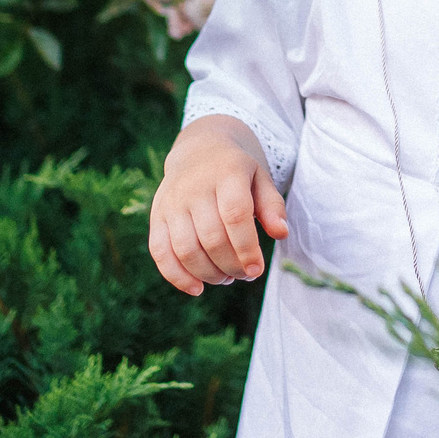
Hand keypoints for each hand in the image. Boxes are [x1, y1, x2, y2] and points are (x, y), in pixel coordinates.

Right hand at [149, 114, 287, 296]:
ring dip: (209, 273)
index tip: (257, 270)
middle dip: (232, 266)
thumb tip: (281, 234)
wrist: (199, 149)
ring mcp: (172, 202)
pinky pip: (160, 252)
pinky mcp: (157, 216)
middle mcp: (194, 186)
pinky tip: (197, 288)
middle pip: (212, 238)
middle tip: (245, 274)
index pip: (235, 215)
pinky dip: (176, 276)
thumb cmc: (236, 171)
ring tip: (226, 278)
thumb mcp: (260, 178)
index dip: (246, 247)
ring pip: (186, 249)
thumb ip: (272, 206)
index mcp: (226, 172)